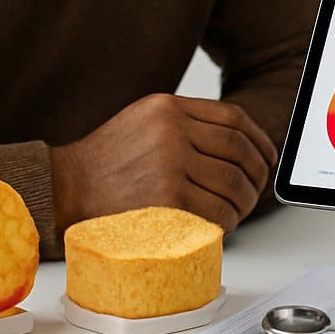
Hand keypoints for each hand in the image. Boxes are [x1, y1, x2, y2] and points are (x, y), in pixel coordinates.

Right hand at [48, 94, 275, 235]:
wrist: (67, 187)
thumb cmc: (106, 161)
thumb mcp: (144, 121)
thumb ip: (185, 123)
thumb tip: (235, 142)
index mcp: (169, 108)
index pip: (234, 119)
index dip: (259, 141)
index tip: (267, 158)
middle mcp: (172, 130)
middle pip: (239, 152)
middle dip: (256, 176)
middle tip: (255, 191)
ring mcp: (170, 163)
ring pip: (232, 183)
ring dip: (243, 203)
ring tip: (237, 212)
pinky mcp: (167, 198)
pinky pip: (215, 212)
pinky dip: (226, 222)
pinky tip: (221, 225)